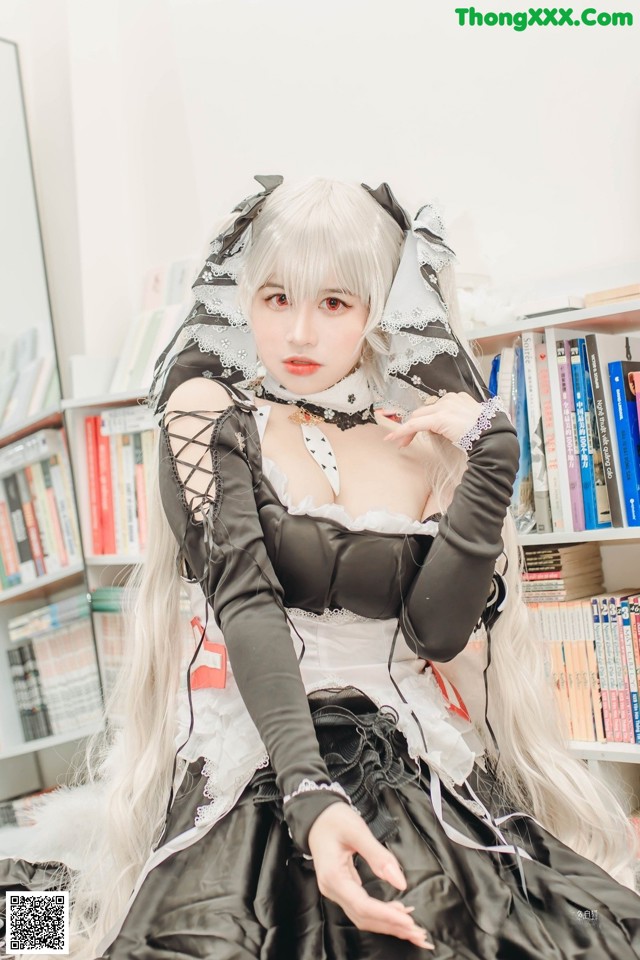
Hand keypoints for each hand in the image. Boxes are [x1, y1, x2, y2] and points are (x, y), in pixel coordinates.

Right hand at [307, 801, 434, 949]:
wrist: (317, 816)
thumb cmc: (334, 820)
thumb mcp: (357, 831)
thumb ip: (378, 856)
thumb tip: (400, 883)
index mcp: (333, 877)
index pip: (362, 905)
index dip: (386, 916)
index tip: (408, 921)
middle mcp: (332, 890)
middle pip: (363, 918)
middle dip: (391, 926)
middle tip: (418, 933)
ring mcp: (336, 891)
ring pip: (363, 917)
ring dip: (388, 924)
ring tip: (413, 929)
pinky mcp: (343, 889)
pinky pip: (362, 908)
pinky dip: (381, 915)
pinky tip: (398, 915)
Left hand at [382, 391, 482, 448]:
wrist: (493, 439)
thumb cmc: (484, 435)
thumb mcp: (468, 425)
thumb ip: (453, 423)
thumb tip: (438, 430)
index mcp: (458, 398)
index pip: (434, 407)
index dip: (423, 420)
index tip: (417, 430)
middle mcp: (450, 399)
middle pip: (423, 411)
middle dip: (411, 425)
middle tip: (404, 440)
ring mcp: (444, 407)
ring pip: (417, 417)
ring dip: (406, 430)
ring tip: (398, 442)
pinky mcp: (439, 418)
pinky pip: (415, 424)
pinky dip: (403, 431)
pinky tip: (394, 438)